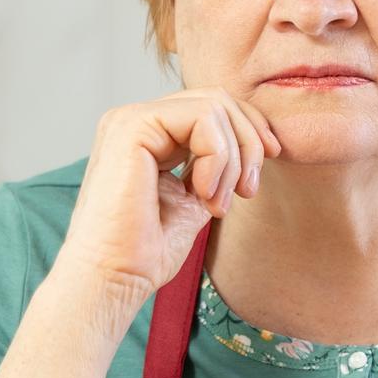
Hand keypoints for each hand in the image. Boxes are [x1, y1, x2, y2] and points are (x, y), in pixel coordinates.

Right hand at [54, 87, 281, 303]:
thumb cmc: (147, 252)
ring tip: (220, 202)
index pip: (212, 108)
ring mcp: (131, 119)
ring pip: (214, 106)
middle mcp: (136, 120)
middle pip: (218, 99)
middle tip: (248, 190)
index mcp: (148, 135)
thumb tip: (254, 146)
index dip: (250, 130)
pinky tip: (204, 193)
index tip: (265, 168)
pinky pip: (202, 117)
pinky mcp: (132, 126)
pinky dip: (218, 156)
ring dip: (234, 157)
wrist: (112, 279)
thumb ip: (215, 166)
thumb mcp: (195, 199)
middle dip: (249, 141)